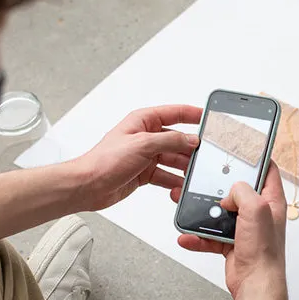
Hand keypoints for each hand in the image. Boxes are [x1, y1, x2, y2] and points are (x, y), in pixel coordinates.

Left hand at [70, 105, 201, 211]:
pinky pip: (166, 175)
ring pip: (174, 159)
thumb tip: (191, 139)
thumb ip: (170, 140)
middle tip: (205, 155)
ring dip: (184, 167)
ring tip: (194, 173)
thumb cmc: (104, 161)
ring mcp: (146, 156)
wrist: (88, 186)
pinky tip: (180, 186)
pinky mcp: (145, 173)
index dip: (193, 114)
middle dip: (191, 148)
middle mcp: (146, 137)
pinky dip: (174, 181)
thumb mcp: (142, 144)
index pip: (175, 113)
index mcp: (143, 121)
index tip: (210, 118)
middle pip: (177, 139)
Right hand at [178, 162, 287, 299]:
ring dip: (202, 212)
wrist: (255, 284)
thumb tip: (232, 191)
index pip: (267, 170)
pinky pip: (211, 236)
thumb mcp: (256, 210)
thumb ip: (243, 192)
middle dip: (218, 186)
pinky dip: (198, 237)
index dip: (256, 157)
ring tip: (184, 205)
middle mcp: (259, 213)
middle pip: (237, 191)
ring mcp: (245, 229)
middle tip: (203, 177)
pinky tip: (187, 236)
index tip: (241, 147)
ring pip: (220, 213)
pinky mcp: (232, 243)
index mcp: (271, 201)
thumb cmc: (264, 251)